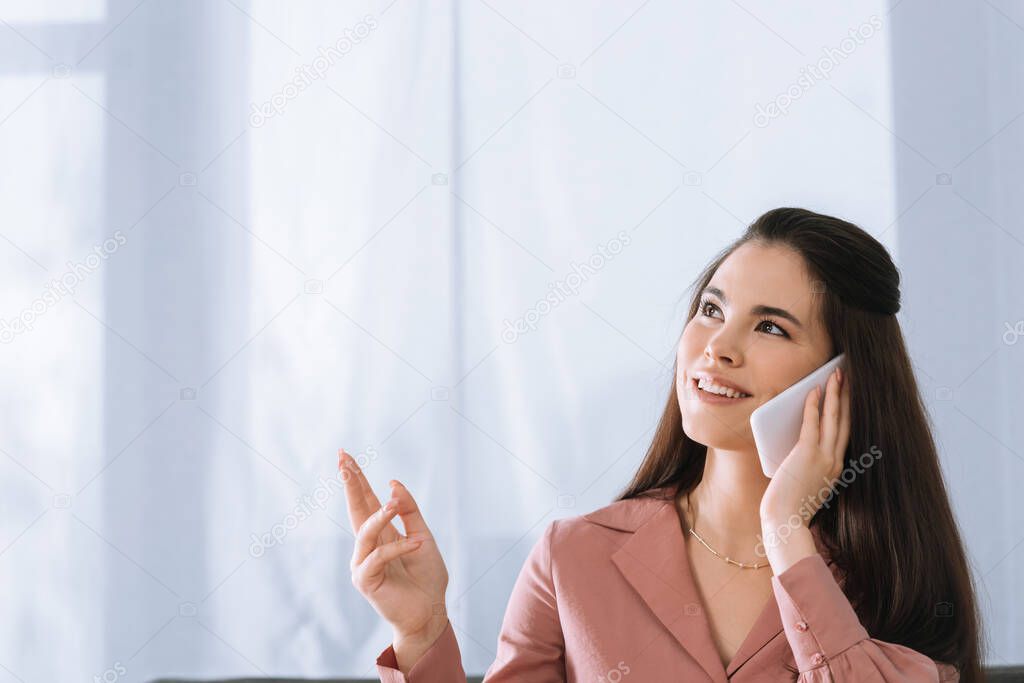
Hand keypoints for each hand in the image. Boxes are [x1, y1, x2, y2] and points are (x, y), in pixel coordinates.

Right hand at [340, 449, 448, 647]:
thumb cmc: (427, 576)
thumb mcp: (423, 535)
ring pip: (366, 531)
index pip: (365, 500)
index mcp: (381, 533)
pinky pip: (379, 557)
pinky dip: (399, 548)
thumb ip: (409, 511)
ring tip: (396, 503)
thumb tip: (393, 484)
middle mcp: (367, 545)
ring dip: (381, 515)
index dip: (355, 479)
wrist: (431, 611)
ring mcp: (363, 562)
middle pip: (355, 508)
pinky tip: (416, 544)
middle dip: (349, 483)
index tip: (344, 455)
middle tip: (342, 458)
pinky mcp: (366, 580)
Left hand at [759, 366, 850, 528]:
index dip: (850, 411)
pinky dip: (814, 404)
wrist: (785, 521)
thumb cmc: (791, 506)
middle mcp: (835, 460)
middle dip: (848, 395)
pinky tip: (814, 390)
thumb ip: (810, 466)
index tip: (851, 395)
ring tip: (837, 373)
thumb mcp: (808, 483)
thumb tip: (803, 446)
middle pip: (845, 420)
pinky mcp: (808, 454)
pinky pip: (813, 422)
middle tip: (850, 375)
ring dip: (836, 392)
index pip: (846, 433)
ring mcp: (824, 457)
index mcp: (836, 468)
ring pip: (834, 417)